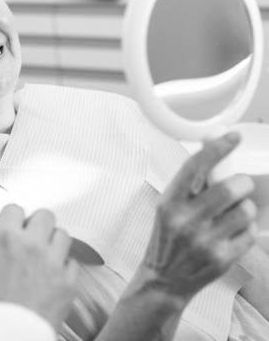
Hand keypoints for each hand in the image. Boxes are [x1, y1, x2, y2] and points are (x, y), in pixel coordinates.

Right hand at [0, 205, 78, 329]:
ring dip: (53, 242)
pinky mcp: (67, 282)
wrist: (1, 339)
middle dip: (37, 224)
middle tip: (31, 237)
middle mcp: (31, 243)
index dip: (13, 218)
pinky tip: (53, 275)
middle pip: (45, 215)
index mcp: (4, 236)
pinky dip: (64, 267)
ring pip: (62, 235)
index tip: (12, 227)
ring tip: (44, 254)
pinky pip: (72, 263)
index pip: (16, 208)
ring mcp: (52, 262)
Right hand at [141, 132, 256, 303]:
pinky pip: (251, 233)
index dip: (217, 148)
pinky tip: (232, 232)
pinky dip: (247, 229)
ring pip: (245, 210)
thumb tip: (210, 149)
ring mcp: (205, 241)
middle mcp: (186, 220)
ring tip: (233, 213)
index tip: (233, 136)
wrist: (164, 279)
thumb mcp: (168, 206)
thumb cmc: (167, 237)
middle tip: (239, 186)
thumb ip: (189, 183)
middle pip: (230, 188)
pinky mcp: (223, 259)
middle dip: (241, 183)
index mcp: (170, 202)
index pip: (195, 167)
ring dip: (245, 207)